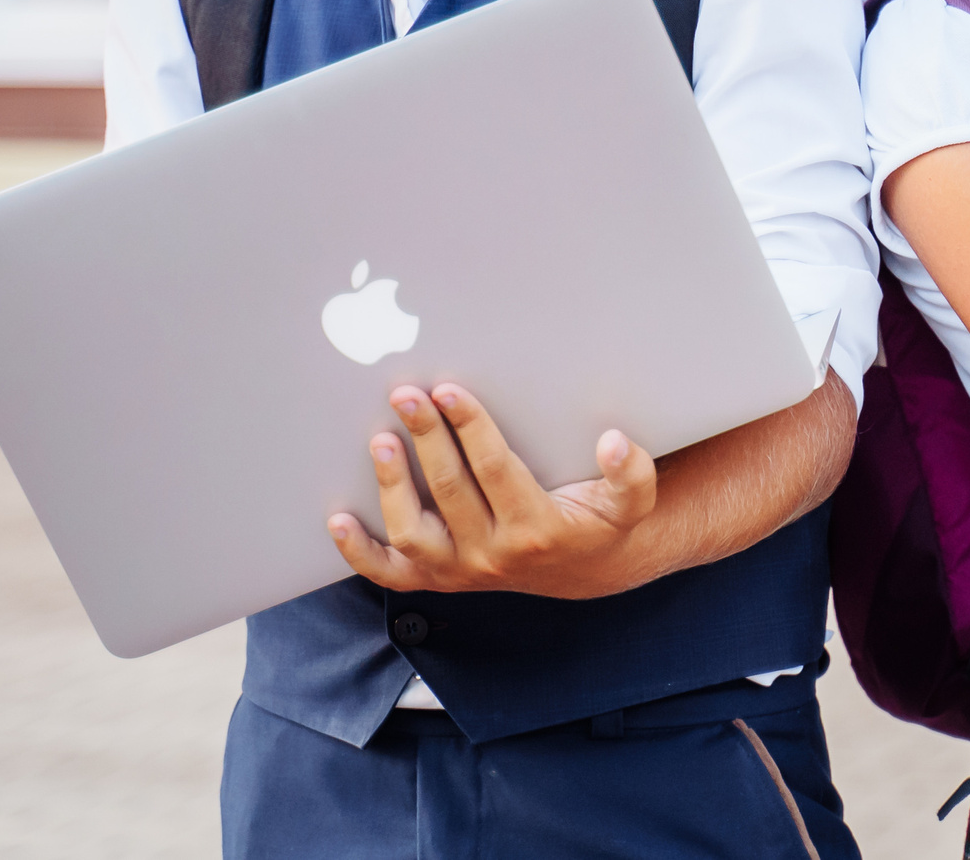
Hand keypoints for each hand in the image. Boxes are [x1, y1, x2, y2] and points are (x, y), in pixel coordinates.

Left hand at [327, 384, 658, 599]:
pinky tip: (338, 518)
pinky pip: (391, 573)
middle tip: (406, 395)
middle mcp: (492, 555)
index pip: (495, 470)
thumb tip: (615, 442)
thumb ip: (632, 474)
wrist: (585, 570)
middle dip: (426, 438)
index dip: (470, 427)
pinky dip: (359, 551)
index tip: (449, 390)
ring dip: (391, 487)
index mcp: (536, 529)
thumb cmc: (601, 521)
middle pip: (449, 492)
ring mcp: (460, 570)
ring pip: (413, 532)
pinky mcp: (438, 579)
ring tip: (380, 439)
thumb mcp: (631, 503)